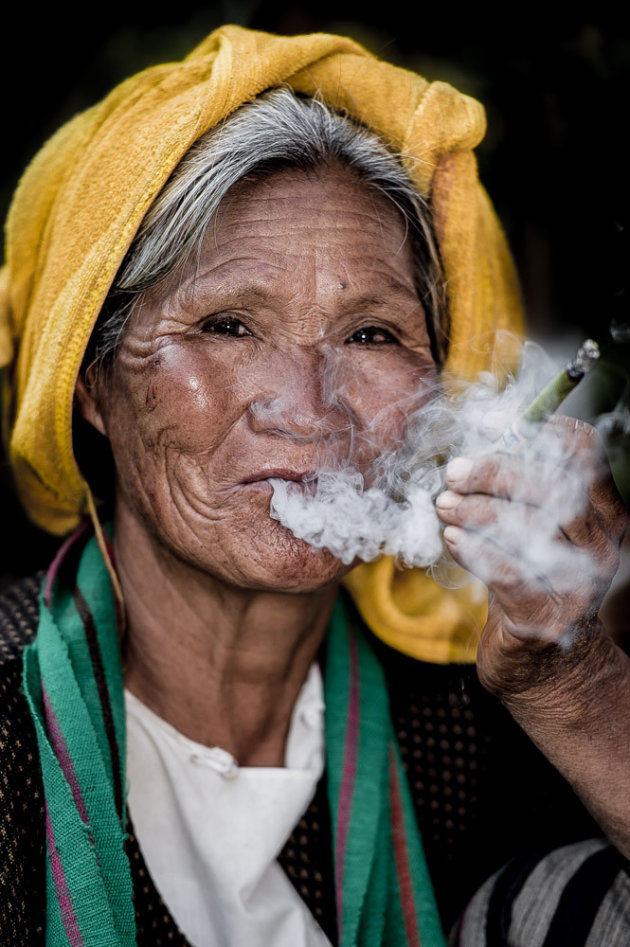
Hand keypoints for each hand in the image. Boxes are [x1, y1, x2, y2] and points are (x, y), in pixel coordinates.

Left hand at [435, 415, 626, 700]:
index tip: (490, 425)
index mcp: (603, 513)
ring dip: (478, 509)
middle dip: (497, 471)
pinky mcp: (544, 617)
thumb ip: (521, 489)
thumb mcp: (540, 531)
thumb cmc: (533, 582)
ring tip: (444, 504)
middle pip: (554, 487)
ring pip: (531, 527)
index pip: (584, 452)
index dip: (538, 430)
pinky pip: (508, 573)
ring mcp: (577, 585)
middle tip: (455, 473)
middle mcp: (599, 545)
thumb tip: (478, 443)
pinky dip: (474, 549)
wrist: (545, 666)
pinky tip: (451, 537)